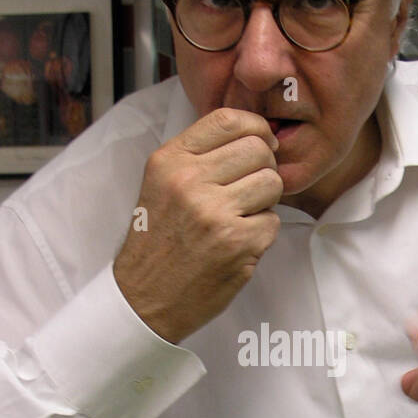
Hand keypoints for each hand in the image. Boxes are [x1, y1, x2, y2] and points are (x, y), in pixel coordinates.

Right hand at [113, 109, 283, 343]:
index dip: (256, 128)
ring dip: (265, 201)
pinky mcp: (237, 243)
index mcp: (170, 161)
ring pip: (272, 183)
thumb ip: (199, 156)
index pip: (228, 119)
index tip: (262, 144)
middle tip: (248, 190)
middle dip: (263, 168)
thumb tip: (255, 133)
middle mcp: (190, 181)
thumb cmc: (158, 240)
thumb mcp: (162, 184)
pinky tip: (237, 244)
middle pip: (258, 150)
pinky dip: (261, 233)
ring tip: (241, 217)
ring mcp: (215, 213)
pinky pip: (273, 221)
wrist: (144, 298)